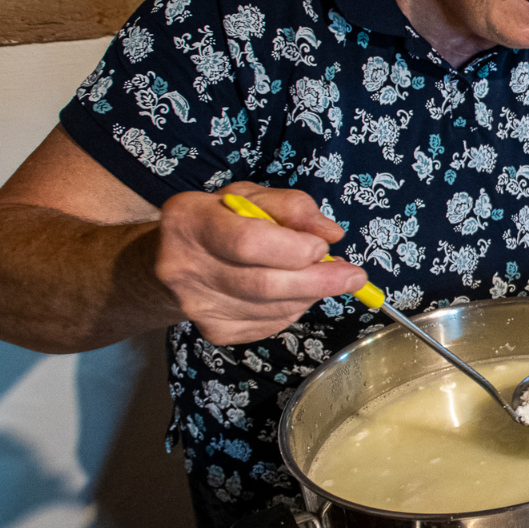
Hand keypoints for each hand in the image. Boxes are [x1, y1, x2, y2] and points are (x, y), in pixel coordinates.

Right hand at [156, 182, 367, 344]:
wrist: (175, 260)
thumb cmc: (219, 221)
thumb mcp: (250, 197)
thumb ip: (292, 207)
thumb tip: (330, 233)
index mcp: (191, 220)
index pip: (248, 242)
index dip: (294, 249)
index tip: (322, 247)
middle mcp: (184, 267)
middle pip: (263, 284)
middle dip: (318, 281)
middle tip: (353, 277)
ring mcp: (197, 305)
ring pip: (272, 308)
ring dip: (309, 294)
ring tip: (319, 277)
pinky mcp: (214, 331)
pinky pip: (270, 324)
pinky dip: (293, 309)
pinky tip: (292, 292)